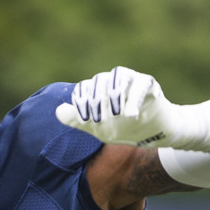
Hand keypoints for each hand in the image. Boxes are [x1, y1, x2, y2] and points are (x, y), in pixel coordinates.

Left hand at [54, 67, 174, 146]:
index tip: (85, 119)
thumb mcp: (98, 128)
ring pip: (118, 76)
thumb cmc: (123, 129)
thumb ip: (78, 120)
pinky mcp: (149, 85)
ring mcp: (132, 80)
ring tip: (116, 115)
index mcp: (100, 89)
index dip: (82, 102)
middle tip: (99, 120)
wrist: (152, 134)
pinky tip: (131, 115)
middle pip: (100, 80)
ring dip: (114, 95)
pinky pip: (140, 84)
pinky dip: (134, 98)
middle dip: (97, 101)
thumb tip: (58, 111)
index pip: (85, 87)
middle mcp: (114, 81)